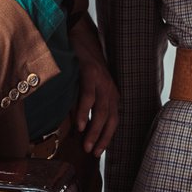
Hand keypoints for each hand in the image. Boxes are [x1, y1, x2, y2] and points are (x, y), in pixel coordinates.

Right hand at [71, 23, 117, 154]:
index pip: (113, 121)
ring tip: (86, 144)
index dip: (107, 138)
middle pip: (110, 119)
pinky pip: (89, 96)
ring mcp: (102, 81)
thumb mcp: (87, 88)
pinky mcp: (91, 73)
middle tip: (92, 153)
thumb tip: (77, 128)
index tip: (97, 153)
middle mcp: (110, 89)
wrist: (79, 37)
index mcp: (111, 94)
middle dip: (102, 138)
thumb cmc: (81, 66)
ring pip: (102, 110)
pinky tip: (79, 124)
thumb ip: (85, 106)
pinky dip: (84, 111)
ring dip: (94, 129)